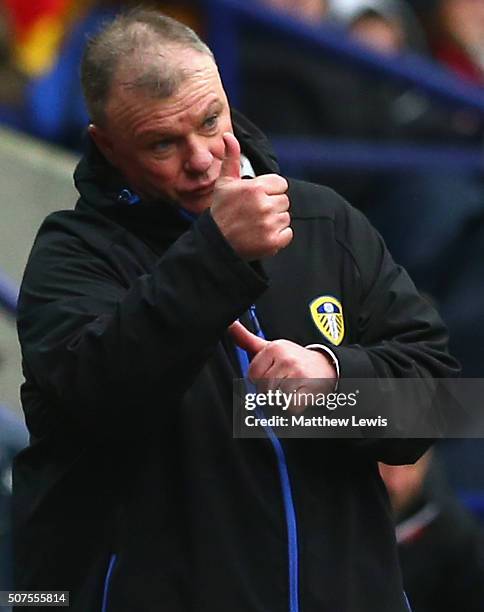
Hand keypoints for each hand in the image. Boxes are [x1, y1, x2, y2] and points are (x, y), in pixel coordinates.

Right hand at [210, 133, 292, 259]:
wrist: (216, 244)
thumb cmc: (220, 212)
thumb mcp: (224, 183)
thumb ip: (231, 158)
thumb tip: (228, 136)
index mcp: (255, 188)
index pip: (280, 184)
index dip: (269, 191)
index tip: (256, 199)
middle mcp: (264, 205)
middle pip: (284, 201)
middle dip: (272, 206)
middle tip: (254, 214)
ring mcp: (269, 224)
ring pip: (285, 217)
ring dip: (274, 221)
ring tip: (256, 225)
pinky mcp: (273, 242)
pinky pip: (287, 234)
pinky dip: (278, 237)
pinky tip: (262, 236)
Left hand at [229, 321, 336, 412]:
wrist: (326, 365)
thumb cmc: (294, 358)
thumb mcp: (271, 346)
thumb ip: (247, 339)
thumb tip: (230, 325)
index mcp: (274, 348)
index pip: (252, 375)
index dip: (260, 379)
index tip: (271, 375)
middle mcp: (286, 359)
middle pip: (263, 388)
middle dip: (271, 391)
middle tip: (283, 383)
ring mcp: (298, 374)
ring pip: (276, 398)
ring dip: (282, 399)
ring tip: (291, 388)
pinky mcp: (309, 389)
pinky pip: (290, 407)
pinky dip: (293, 407)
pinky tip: (299, 395)